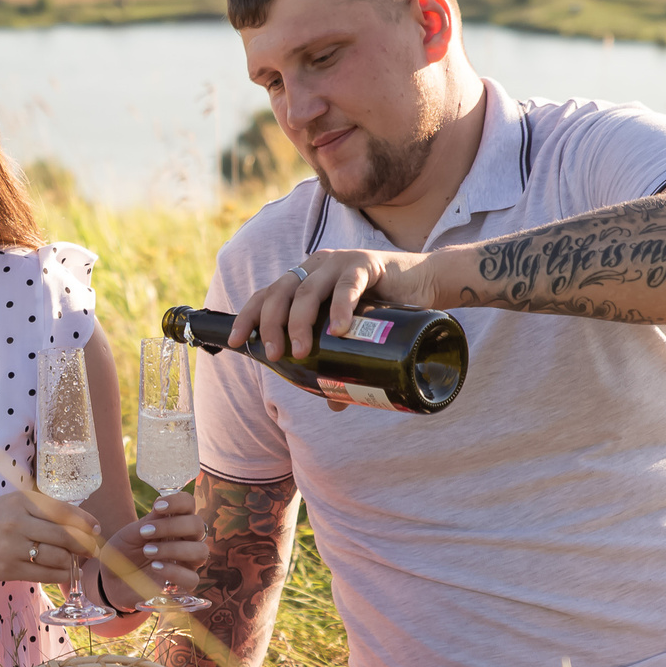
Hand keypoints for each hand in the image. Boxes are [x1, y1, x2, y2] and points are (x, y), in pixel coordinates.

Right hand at [0, 489, 99, 587]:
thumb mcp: (12, 504)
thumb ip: (42, 509)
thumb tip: (81, 522)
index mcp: (22, 500)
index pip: (64, 511)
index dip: (86, 523)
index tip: (96, 529)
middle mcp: (18, 521)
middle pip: (66, 536)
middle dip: (85, 545)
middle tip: (93, 550)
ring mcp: (12, 547)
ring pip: (58, 557)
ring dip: (73, 562)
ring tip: (76, 562)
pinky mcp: (9, 569)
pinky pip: (45, 574)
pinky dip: (61, 575)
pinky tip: (66, 574)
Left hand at [96, 490, 204, 604]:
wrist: (112, 579)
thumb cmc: (124, 552)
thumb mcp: (130, 534)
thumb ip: (149, 522)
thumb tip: (162, 508)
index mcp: (175, 522)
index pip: (189, 504)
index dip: (178, 502)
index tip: (157, 506)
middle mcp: (186, 540)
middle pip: (197, 525)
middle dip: (172, 526)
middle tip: (145, 532)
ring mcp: (187, 563)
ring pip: (200, 551)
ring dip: (173, 549)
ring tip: (147, 551)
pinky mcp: (184, 585)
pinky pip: (192, 578)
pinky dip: (174, 571)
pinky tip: (155, 567)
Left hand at [239, 246, 440, 360]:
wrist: (427, 284)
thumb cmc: (387, 310)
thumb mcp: (355, 335)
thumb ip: (342, 362)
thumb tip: (334, 404)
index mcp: (306, 280)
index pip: (268, 295)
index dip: (249, 316)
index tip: (237, 342)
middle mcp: (317, 267)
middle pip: (280, 294)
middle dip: (271, 325)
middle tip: (274, 354)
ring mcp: (339, 263)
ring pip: (307, 291)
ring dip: (299, 322)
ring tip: (302, 351)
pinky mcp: (367, 264)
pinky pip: (347, 286)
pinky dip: (340, 308)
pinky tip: (339, 330)